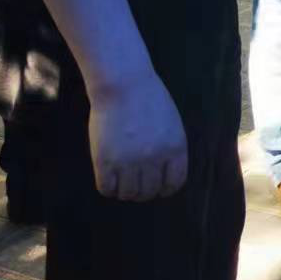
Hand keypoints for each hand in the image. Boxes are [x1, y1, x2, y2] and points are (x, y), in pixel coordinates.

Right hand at [87, 71, 187, 201]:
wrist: (123, 85)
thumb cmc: (149, 99)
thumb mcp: (172, 124)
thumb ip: (170, 149)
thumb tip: (163, 174)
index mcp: (176, 148)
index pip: (174, 183)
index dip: (165, 189)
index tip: (157, 187)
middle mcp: (155, 158)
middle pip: (149, 192)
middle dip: (143, 192)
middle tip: (135, 185)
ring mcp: (129, 161)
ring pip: (128, 194)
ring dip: (125, 192)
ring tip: (121, 182)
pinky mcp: (105, 161)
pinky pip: (107, 188)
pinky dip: (108, 188)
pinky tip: (108, 179)